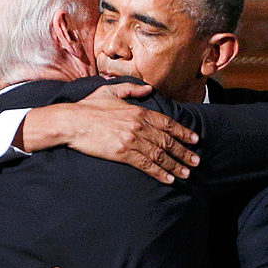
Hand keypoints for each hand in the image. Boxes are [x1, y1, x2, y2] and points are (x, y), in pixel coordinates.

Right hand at [18, 83, 199, 183]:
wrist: (71, 122)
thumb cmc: (88, 106)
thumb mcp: (111, 91)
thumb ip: (132, 89)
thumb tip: (149, 89)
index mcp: (138, 111)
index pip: (166, 123)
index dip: (182, 132)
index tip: (194, 140)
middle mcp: (139, 126)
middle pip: (167, 141)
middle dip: (184, 152)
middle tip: (196, 162)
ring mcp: (131, 140)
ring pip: (159, 154)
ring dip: (175, 165)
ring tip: (186, 174)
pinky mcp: (122, 153)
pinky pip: (145, 164)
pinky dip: (159, 172)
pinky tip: (168, 178)